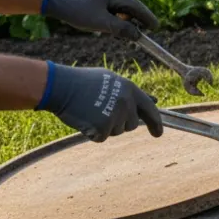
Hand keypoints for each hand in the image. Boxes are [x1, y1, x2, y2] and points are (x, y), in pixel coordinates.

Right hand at [38, 63, 162, 141]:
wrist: (61, 86)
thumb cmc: (84, 82)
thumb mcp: (112, 81)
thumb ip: (132, 93)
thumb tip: (154, 101)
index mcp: (130, 89)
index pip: (150, 109)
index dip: (156, 123)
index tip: (158, 134)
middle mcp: (127, 103)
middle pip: (131, 125)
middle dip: (119, 123)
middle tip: (101, 111)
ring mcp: (115, 115)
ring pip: (116, 132)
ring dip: (105, 127)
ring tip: (91, 111)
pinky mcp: (103, 127)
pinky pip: (101, 137)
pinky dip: (92, 133)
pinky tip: (84, 119)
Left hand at [42, 0, 157, 39]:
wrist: (54, 0)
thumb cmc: (77, 11)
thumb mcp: (101, 24)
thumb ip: (122, 29)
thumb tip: (138, 35)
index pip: (137, 6)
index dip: (148, 18)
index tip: (156, 27)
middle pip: (129, 7)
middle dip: (134, 22)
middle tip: (139, 36)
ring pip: (120, 8)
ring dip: (121, 21)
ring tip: (116, 34)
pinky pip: (112, 6)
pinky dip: (114, 16)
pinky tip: (106, 26)